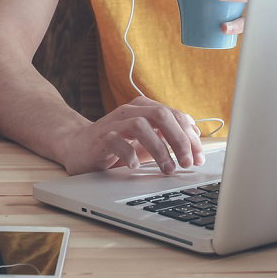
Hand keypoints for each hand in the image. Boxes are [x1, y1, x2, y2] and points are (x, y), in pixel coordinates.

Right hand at [57, 96, 205, 175]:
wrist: (77, 147)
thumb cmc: (116, 145)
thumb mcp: (146, 141)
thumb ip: (167, 137)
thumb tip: (194, 140)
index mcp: (143, 109)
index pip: (173, 115)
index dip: (190, 135)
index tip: (199, 156)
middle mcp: (129, 112)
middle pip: (160, 115)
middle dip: (179, 139)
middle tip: (188, 162)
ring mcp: (113, 124)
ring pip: (140, 126)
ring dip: (159, 149)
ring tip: (168, 169)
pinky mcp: (99, 139)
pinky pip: (116, 141)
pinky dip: (129, 154)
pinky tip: (136, 167)